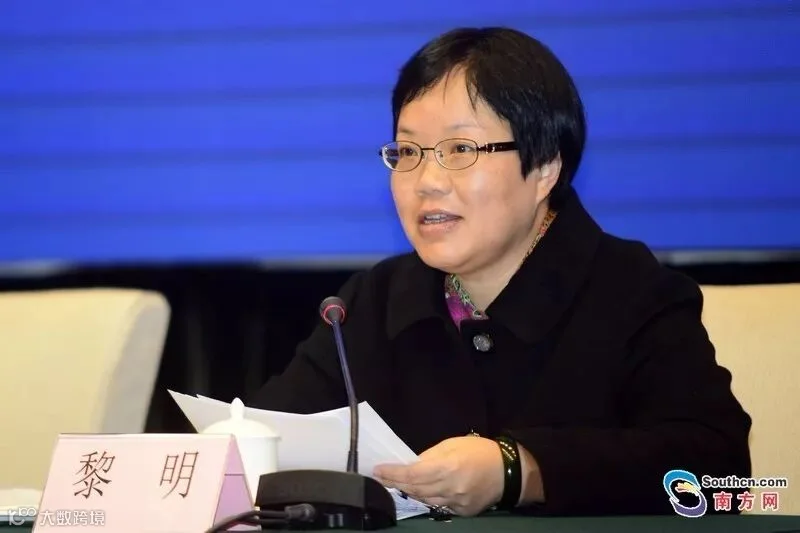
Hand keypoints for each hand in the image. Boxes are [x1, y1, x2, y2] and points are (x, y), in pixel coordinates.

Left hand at [373, 436, 503, 515]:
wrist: (509, 471)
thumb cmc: (481, 451)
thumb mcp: (453, 444)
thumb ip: (430, 455)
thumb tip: (412, 464)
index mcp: (447, 467)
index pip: (412, 473)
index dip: (392, 473)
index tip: (378, 470)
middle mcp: (450, 487)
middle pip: (414, 489)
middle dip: (395, 483)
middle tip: (381, 478)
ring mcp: (456, 503)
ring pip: (424, 500)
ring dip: (408, 492)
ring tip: (395, 485)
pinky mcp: (463, 512)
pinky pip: (438, 506)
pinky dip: (427, 499)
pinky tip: (419, 492)